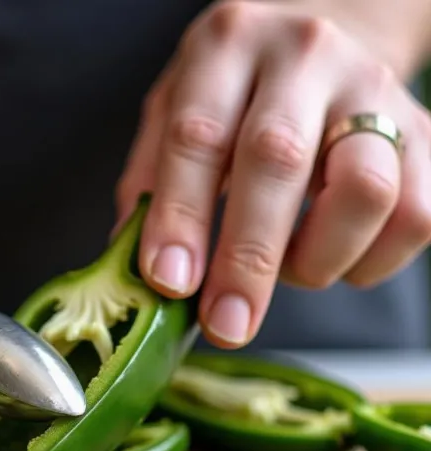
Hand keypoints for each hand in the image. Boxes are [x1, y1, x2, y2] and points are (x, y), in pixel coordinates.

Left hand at [116, 1, 430, 347]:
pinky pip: (417, 215)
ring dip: (318, 258)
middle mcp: (304, 57)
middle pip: (279, 161)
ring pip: (365, 189)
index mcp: (226, 48)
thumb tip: (136, 272)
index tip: (170, 283)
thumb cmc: (234, 93)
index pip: (198, 136)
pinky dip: (371, 261)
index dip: (181, 218)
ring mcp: (373, 91)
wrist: (324, 37)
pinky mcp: (424, 132)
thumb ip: (149, 185)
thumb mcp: (171, 114)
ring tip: (289, 267)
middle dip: (247, 260)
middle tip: (226, 324)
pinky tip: (335, 255)